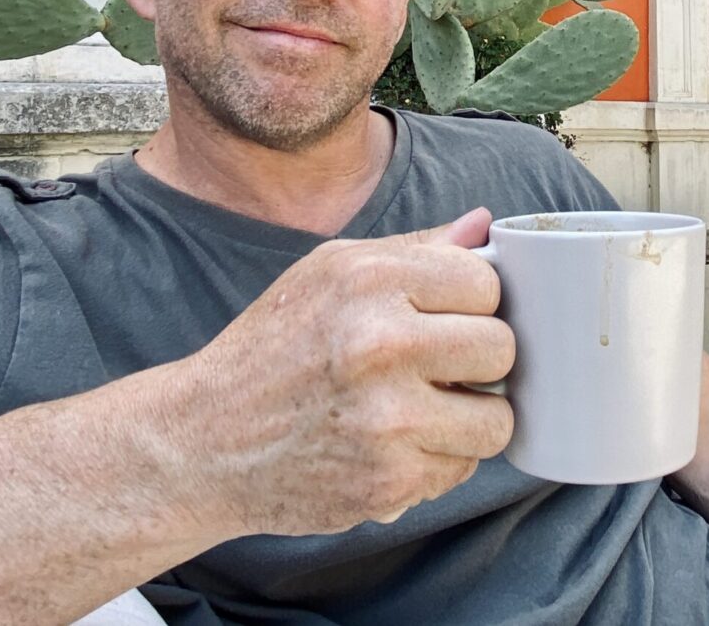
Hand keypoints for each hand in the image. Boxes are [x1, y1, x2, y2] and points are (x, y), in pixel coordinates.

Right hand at [177, 208, 514, 537]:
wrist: (206, 439)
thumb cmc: (273, 346)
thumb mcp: (330, 271)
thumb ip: (415, 249)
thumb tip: (484, 224)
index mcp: (369, 280)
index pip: (486, 283)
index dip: (474, 302)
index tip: (450, 315)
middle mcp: (380, 345)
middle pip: (501, 349)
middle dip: (479, 359)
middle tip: (442, 364)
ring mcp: (386, 422)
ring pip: (497, 420)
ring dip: (470, 416)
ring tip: (427, 406)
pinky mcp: (388, 484)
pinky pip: (462, 469)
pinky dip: (438, 458)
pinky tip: (397, 442)